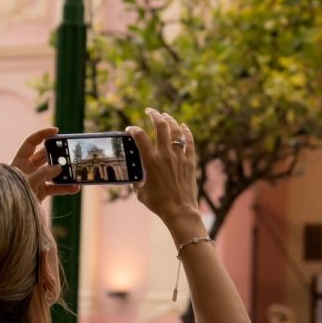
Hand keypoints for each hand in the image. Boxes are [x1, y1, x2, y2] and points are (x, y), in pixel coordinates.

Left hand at [11, 127, 79, 200]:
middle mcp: (27, 169)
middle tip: (69, 152)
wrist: (8, 215)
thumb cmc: (12, 196)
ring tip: (75, 170)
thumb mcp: (28, 183)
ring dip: (63, 172)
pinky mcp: (40, 192)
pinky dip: (65, 188)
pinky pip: (55, 188)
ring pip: (52, 172)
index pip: (31, 143)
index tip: (56, 131)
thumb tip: (58, 167)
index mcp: (19, 161)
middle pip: (45, 156)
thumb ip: (43, 174)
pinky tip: (75, 188)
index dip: (43, 135)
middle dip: (57, 154)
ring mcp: (35, 180)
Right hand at [126, 109, 197, 223]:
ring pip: (176, 131)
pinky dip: (186, 132)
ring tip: (165, 115)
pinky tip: (183, 126)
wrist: (179, 211)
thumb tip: (134, 177)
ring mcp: (179, 157)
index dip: (133, 130)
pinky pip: (189, 142)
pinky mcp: (190, 162)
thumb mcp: (141, 192)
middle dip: (154, 115)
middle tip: (150, 111)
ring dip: (170, 120)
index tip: (131, 129)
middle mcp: (165, 155)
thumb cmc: (158, 203)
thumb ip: (137, 181)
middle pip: (161, 126)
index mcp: (151, 162)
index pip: (140, 137)